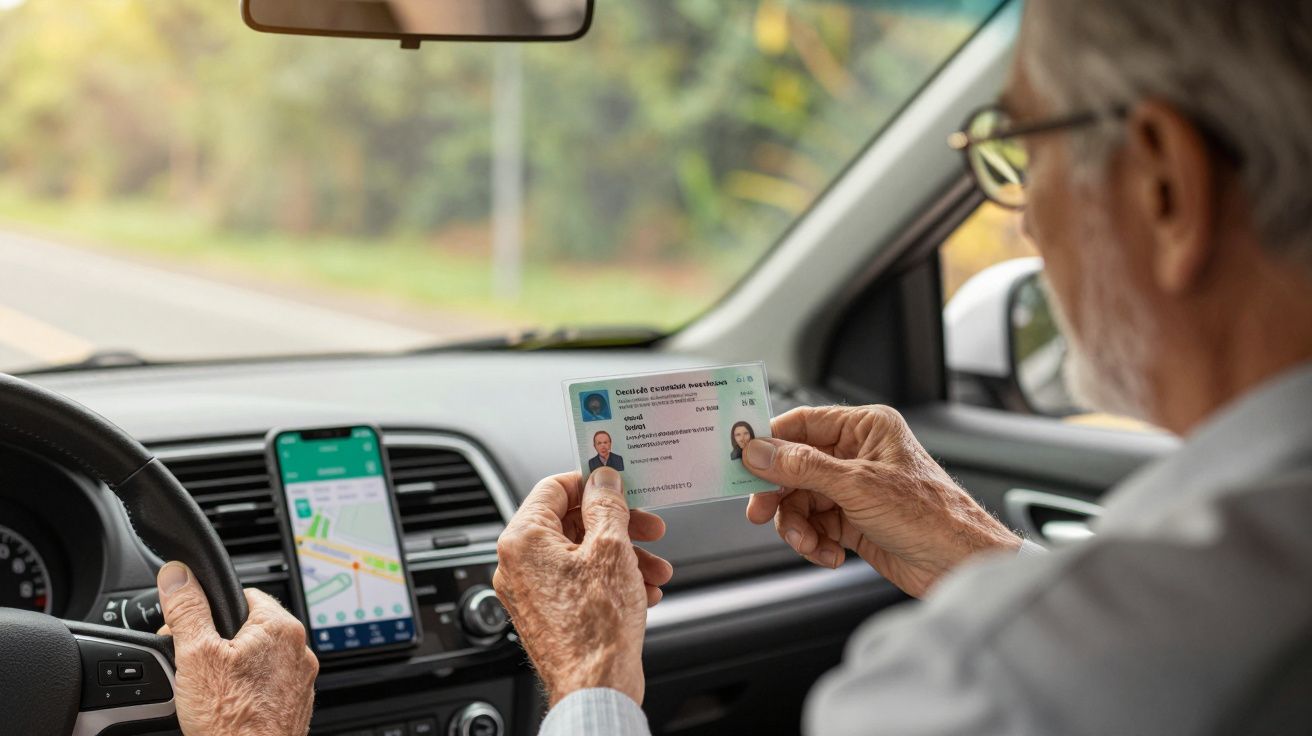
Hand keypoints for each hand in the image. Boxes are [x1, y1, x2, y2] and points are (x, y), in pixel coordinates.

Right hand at [157, 562, 317, 735]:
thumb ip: (186, 609)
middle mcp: (299, 649)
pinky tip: (227, 705)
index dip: (209, 609)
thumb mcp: (196, 655)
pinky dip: (245, 690)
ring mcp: (299, 679)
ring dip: (230, 667)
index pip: (243, 595)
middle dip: (217, 641)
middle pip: (248, 628)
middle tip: (194, 664)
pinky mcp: (293, 703)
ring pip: (256, 658)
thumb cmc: (232, 720)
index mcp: (281, 627)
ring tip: (208, 689)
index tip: (190, 627)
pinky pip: (265, 684)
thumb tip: (177, 575)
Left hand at [493, 468, 672, 706]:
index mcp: (523, 539)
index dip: (592, 482)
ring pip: (583, 555)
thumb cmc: (595, 627)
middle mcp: (518, 564)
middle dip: (620, 526)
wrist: (595, 689)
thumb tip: (603, 479)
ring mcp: (531, 591)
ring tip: (656, 570)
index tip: (619, 484)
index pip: (554, 487)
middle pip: (572, 522)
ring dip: (625, 556)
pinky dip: (613, 581)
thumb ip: (607, 505)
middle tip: (650, 529)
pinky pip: (581, 582)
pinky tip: (644, 592)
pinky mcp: (548, 614)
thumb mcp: (612, 548)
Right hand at [743, 405, 1019, 597]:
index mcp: (865, 428)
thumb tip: (759, 452)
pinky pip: (817, 525)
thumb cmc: (930, 516)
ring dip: (798, 526)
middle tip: (760, 513)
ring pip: (802, 501)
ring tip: (810, 544)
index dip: (769, 442)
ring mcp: (856, 489)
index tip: (740, 460)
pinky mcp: (856, 521)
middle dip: (780, 495)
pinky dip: (816, 542)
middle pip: (795, 467)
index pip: (802, 424)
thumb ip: (802, 467)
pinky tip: (830, 555)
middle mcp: (859, 454)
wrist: (960, 566)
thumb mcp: (857, 486)